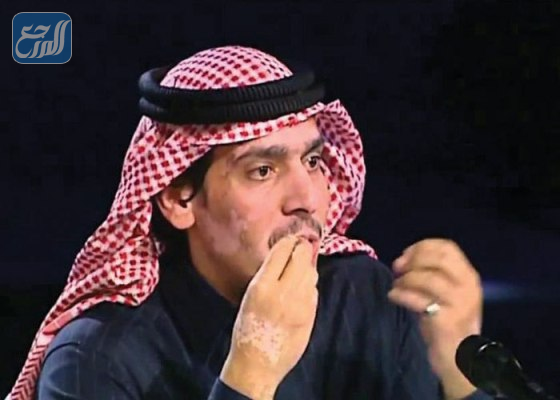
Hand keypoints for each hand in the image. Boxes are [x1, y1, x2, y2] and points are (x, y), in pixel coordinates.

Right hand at [220, 235, 318, 399]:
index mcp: (262, 286)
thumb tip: (286, 254)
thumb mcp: (251, 296)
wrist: (258, 363)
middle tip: (299, 248)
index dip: (288, 242)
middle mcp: (283, 292)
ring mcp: (300, 304)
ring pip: (311, 272)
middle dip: (301, 249)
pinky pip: (314, 290)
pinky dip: (309, 285)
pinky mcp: (311, 315)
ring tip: (298, 269)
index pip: (282, 251)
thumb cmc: (248, 328)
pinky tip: (300, 289)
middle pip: (301, 256)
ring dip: (306, 266)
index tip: (289, 240)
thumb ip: (268, 275)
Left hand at [388, 238, 482, 399]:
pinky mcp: (446, 320)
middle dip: (413, 259)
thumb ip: (431, 274)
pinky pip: (418, 300)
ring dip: (405, 279)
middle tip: (398, 267)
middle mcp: (467, 286)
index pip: (448, 247)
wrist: (460, 359)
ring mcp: (459, 303)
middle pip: (438, 258)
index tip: (406, 253)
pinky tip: (392, 296)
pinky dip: (400, 295)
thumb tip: (403, 259)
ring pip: (427, 278)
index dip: (423, 246)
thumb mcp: (446, 293)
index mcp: (469, 276)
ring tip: (396, 286)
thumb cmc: (447, 323)